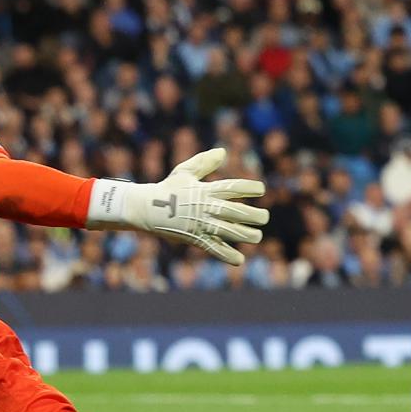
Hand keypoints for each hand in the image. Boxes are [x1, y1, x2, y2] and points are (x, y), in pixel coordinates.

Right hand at [87, 148, 268, 265]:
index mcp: (206, 190)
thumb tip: (223, 151)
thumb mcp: (185, 171)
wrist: (146, 208)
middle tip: (265, 217)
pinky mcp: (194, 239)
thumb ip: (204, 162)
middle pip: (237, 212)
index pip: (233, 188)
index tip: (261, 190)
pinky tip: (239, 260)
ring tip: (257, 236)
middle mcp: (207, 207)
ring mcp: (201, 224)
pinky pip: (213, 249)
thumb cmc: (168, 188)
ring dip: (247, 235)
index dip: (249, 188)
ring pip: (230, 232)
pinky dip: (226, 255)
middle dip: (255, 216)